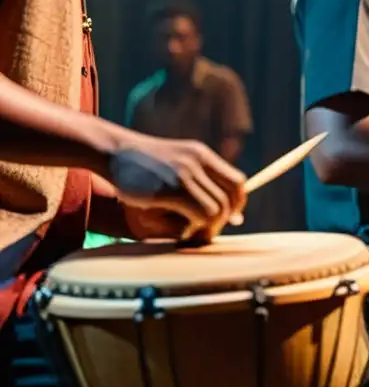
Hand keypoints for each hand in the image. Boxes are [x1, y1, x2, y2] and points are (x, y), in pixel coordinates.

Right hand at [106, 131, 246, 240]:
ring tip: (195, 235)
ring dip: (211, 227)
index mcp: (202, 155)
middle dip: (224, 219)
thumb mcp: (176, 165)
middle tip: (208, 231)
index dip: (236, 204)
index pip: (237, 182)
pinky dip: (198, 227)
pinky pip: (200, 213)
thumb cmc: (143, 165)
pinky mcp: (170, 189)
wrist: (114, 151)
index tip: (226, 218)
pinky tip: (184, 232)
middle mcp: (198, 161)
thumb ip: (200, 183)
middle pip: (231, 196)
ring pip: (218, 208)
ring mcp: (185, 174)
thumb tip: (231, 210)